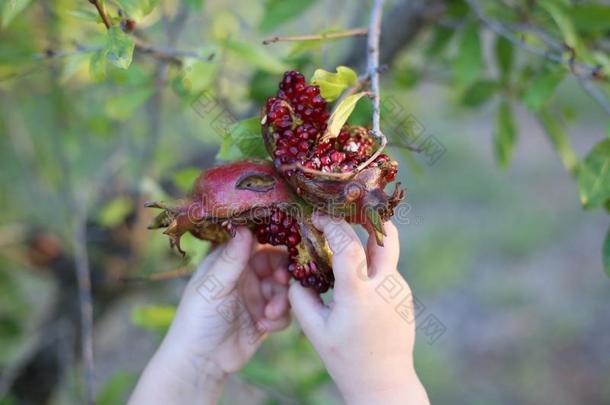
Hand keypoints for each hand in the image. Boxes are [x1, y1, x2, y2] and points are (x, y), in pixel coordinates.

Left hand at [130, 228, 290, 404]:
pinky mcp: (266, 316)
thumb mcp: (214, 286)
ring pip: (284, 287)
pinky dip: (280, 317)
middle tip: (282, 280)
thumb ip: (232, 259)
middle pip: (277, 262)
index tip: (285, 244)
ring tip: (269, 314)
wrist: (201, 362)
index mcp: (229, 260)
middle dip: (282, 272)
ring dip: (282, 299)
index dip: (272, 240)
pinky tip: (263, 327)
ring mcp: (257, 295)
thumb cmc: (197, 319)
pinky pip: (285, 310)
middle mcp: (245, 274)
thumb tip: (245, 227)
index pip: (255, 240)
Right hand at [289, 215, 429, 404]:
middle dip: (368, 217)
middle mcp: (385, 287)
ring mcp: (399, 290)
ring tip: (343, 247)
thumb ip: (301, 298)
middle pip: (387, 236)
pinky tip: (355, 279)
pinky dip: (371, 267)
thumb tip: (295, 272)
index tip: (318, 217)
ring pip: (385, 254)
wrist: (384, 382)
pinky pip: (386, 271)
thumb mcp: (315, 330)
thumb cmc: (345, 359)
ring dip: (366, 244)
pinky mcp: (404, 296)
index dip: (333, 225)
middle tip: (347, 210)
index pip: (349, 246)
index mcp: (360, 294)